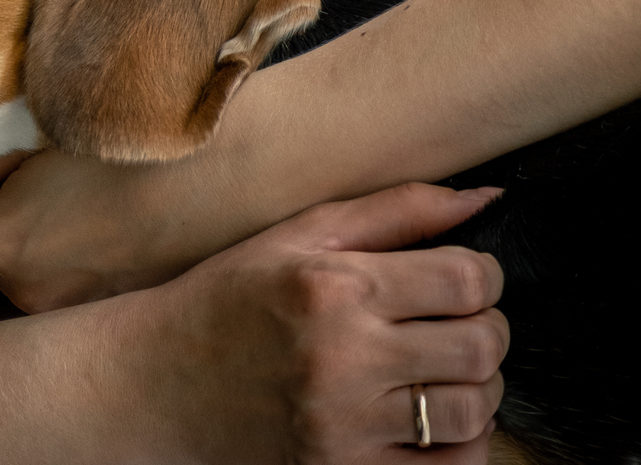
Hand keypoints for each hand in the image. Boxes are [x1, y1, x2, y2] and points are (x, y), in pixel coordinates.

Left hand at [0, 147, 223, 310]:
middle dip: (5, 219)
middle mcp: (23, 289)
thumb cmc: (125, 139)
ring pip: (28, 270)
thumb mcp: (30, 137)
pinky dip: (78, 262)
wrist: (225, 170)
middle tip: (55, 180)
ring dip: (41, 243)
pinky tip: (112, 228)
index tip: (11, 166)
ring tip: (90, 203)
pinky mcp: (106, 315)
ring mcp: (67, 309)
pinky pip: (67, 286)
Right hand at [118, 182, 507, 462]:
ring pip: (472, 409)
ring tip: (443, 370)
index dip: (483, 275)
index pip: (466, 280)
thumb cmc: (227, 300)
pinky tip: (433, 417)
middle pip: (480, 345)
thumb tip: (485, 199)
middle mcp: (342, 357)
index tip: (461, 278)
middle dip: (486, 329)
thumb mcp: (296, 238)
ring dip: (477, 386)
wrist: (154, 382)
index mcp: (331, 287)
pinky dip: (463, 442)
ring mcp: (344, 424)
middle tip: (458, 322)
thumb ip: (393, 212)